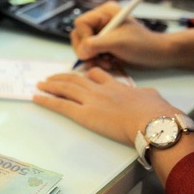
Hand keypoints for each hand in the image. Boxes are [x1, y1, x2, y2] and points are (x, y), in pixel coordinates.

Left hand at [34, 67, 179, 145]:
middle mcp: (101, 90)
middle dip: (63, 77)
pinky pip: (60, 105)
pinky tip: (37, 97)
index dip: (87, 74)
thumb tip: (147, 96)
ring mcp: (91, 101)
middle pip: (77, 79)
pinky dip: (46, 100)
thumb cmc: (157, 113)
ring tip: (41, 83)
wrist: (152, 120)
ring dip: (51, 85)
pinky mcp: (84, 114)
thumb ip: (145, 95)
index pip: (98, 75)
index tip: (81, 73)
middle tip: (52, 77)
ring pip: (66, 88)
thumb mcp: (152, 97)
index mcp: (117, 86)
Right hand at [72, 1, 193, 69]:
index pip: (80, 23)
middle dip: (87, 51)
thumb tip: (80, 52)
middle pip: (79, 37)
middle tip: (99, 59)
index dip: (84, 38)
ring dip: (93, 59)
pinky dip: (97, 62)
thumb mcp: (118, 42)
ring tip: (108, 63)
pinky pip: (90, 55)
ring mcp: (101, 35)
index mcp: (104, 12)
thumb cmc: (142, 45)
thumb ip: (95, 44)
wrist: (157, 55)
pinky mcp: (104, 46)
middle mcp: (101, 22)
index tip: (94, 49)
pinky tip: (110, 64)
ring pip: (83, 48)